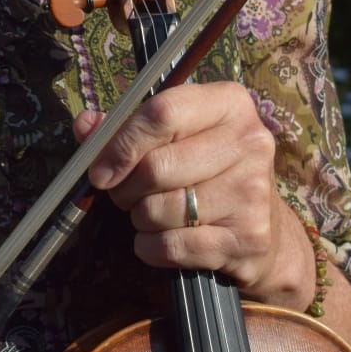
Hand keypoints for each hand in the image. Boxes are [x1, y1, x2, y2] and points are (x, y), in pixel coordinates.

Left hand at [79, 82, 313, 308]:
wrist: (265, 228)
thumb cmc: (206, 170)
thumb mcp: (174, 136)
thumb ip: (124, 127)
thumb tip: (85, 125)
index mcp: (229, 103)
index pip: (162, 113)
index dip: (121, 144)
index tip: (100, 170)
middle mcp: (249, 142)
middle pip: (157, 167)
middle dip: (126, 189)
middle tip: (125, 195)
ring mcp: (253, 191)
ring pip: (160, 210)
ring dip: (141, 218)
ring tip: (151, 214)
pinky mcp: (249, 237)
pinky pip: (172, 246)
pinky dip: (151, 248)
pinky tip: (159, 239)